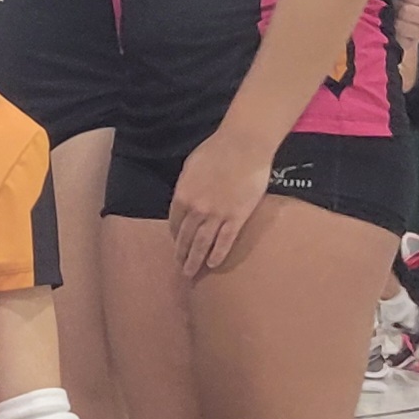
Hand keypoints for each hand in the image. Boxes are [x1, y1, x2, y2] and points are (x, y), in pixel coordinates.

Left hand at [169, 127, 271, 275]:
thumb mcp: (191, 167)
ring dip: (195, 260)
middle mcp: (196, 209)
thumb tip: (185, 198)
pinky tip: (213, 264)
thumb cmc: (217, 149)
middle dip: (182, 254)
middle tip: (180, 268)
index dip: (175, 235)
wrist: (244, 145)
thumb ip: (186, 186)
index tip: (177, 243)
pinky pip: (225, 241)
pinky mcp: (237, 217)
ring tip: (191, 272)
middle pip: (186, 237)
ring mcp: (216, 215)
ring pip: (202, 243)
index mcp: (182, 195)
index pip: (175, 223)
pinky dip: (218, 254)